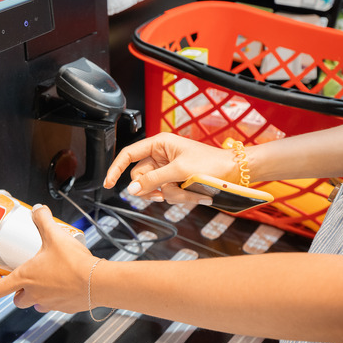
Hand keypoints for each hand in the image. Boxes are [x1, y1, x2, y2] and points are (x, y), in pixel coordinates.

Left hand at [0, 204, 94, 312]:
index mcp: (26, 278)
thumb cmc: (74, 263)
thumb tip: (38, 210)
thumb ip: (43, 220)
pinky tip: (64, 284)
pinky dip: (55, 297)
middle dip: (17, 291)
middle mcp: (35, 294)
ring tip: (44, 280)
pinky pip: (55, 305)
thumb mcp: (55, 235)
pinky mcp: (65, 308)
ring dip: (35, 295)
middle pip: (17, 300)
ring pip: (35, 304)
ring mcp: (50, 303)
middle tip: (22, 278)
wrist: (98, 282)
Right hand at [102, 132, 236, 203]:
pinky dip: (178, 198)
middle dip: (153, 188)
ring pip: (154, 189)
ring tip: (189, 192)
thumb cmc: (211, 163)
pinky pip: (166, 194)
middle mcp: (160, 156)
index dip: (116, 168)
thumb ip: (153, 180)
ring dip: (170, 195)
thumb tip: (132, 190)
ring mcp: (167, 170)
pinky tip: (194, 195)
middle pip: (140, 177)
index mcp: (159, 143)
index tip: (108, 183)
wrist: (234, 172)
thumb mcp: (179, 170)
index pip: (128, 155)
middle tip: (164, 193)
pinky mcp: (175, 182)